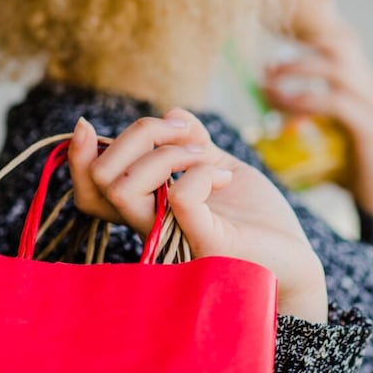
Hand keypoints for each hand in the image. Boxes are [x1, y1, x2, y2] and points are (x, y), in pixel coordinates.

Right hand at [68, 108, 327, 322]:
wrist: (295, 259)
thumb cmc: (256, 220)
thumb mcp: (219, 168)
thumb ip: (193, 143)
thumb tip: (171, 112)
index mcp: (149, 208)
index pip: (91, 188)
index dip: (77, 156)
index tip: (88, 125)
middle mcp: (151, 225)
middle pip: (102, 176)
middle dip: (138, 134)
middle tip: (185, 133)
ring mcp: (173, 238)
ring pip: (126, 185)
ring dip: (169, 152)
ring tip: (207, 156)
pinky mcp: (203, 245)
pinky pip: (180, 197)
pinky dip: (200, 172)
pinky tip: (223, 178)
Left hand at [262, 17, 372, 233]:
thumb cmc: (352, 171)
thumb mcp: (325, 135)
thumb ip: (302, 118)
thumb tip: (264, 112)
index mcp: (363, 83)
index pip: (340, 38)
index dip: (307, 32)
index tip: (272, 44)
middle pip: (340, 42)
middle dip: (298, 49)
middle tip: (266, 68)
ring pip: (336, 68)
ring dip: (297, 72)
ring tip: (268, 86)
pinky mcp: (372, 128)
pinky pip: (336, 103)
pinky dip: (305, 102)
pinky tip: (283, 112)